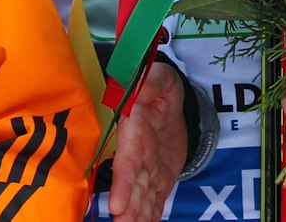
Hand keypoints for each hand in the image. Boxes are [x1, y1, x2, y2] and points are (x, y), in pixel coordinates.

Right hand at [108, 61, 185, 221]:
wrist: (169, 103)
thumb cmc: (158, 87)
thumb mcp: (159, 78)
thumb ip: (150, 82)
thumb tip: (141, 88)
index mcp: (134, 133)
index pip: (126, 162)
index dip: (121, 183)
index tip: (116, 205)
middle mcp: (138, 155)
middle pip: (131, 186)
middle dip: (127, 208)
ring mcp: (149, 169)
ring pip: (141, 197)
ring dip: (137, 216)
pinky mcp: (161, 178)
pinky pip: (156, 200)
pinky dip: (151, 216)